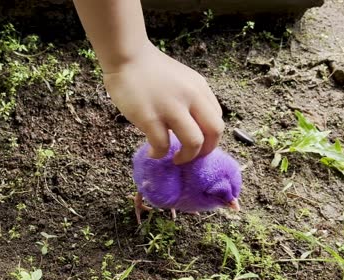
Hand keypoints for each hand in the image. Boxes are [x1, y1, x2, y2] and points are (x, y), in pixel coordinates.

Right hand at [103, 44, 223, 163]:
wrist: (126, 57)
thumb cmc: (149, 69)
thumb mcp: (181, 80)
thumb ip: (189, 99)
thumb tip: (188, 127)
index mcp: (200, 88)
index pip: (217, 119)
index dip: (209, 138)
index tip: (196, 144)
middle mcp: (191, 97)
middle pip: (214, 132)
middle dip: (204, 151)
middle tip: (190, 157)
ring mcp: (171, 107)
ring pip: (193, 142)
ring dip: (186, 157)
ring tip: (173, 158)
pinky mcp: (150, 117)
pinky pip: (162, 145)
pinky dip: (159, 153)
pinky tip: (153, 152)